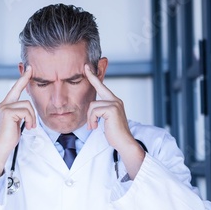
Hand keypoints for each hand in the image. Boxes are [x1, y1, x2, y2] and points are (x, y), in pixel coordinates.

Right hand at [0, 65, 35, 179]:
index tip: (30, 69)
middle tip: (31, 126)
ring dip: (32, 118)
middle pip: (26, 100)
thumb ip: (21, 113)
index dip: (23, 78)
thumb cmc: (9, 138)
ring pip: (27, 106)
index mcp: (6, 105)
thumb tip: (29, 109)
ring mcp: (4, 108)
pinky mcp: (7, 112)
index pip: (16, 89)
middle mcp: (3, 104)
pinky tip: (27, 128)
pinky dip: (30, 120)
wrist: (0, 148)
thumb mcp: (17, 122)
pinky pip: (26, 111)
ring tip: (28, 128)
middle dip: (32, 114)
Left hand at [84, 64, 144, 178]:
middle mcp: (115, 100)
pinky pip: (94, 111)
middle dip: (90, 106)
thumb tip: (91, 110)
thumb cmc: (115, 133)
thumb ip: (100, 112)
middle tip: (89, 101)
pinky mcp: (112, 109)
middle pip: (93, 99)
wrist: (124, 142)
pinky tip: (96, 127)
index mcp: (114, 101)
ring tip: (94, 127)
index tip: (86, 67)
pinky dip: (92, 120)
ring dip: (90, 119)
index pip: (102, 87)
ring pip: (92, 106)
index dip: (93, 77)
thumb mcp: (106, 120)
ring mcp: (115, 103)